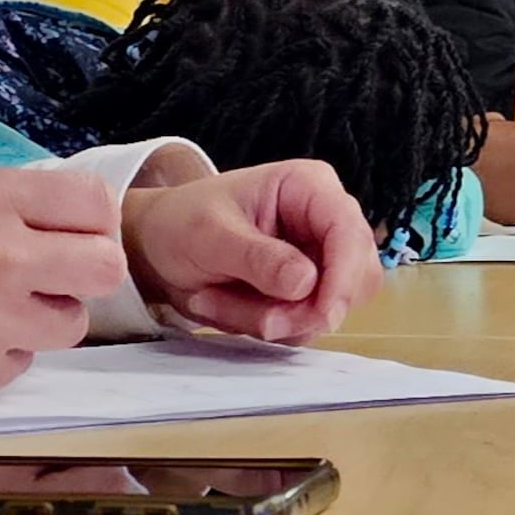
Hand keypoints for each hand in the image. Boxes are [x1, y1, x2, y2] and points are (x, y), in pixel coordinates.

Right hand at [0, 163, 123, 400]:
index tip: (72, 231)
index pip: (96, 204)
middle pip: (105, 269)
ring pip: (70, 325)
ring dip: (41, 316)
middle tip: (49, 274)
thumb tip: (65, 219)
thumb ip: (3, 201)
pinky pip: (21, 364)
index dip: (90, 221)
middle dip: (84, 271)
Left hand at [119, 160, 381, 342]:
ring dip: (277, 320)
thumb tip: (306, 282)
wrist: (157, 246)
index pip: (349, 232)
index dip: (345, 276)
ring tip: (218, 301)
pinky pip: (307, 324)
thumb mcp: (211, 235)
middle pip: (357, 277)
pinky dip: (266, 326)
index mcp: (308, 187)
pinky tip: (226, 305)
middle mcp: (324, 222)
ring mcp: (319, 259)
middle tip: (259, 321)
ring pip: (331, 308)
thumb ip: (258, 258)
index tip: (322, 314)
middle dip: (308, 309)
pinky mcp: (307, 291)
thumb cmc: (181, 223)